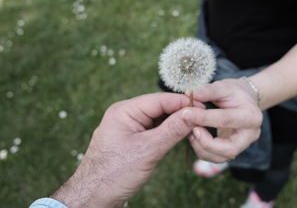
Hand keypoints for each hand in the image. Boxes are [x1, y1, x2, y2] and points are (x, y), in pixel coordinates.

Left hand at [51, 93, 201, 207]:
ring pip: (158, 119)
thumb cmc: (114, 174)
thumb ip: (172, 130)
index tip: (202, 107)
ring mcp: (128, 127)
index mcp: (124, 111)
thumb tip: (192, 114)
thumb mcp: (148, 150)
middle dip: (179, 113)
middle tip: (201, 119)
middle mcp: (125, 115)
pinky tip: (179, 136)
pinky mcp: (131, 139)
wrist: (94, 196)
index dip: (182, 103)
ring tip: (194, 127)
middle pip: (159, 108)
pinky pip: (153, 129)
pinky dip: (166, 132)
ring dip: (174, 123)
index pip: (159, 100)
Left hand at [185, 79, 262, 162]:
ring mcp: (242, 146)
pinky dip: (202, 150)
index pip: (224, 120)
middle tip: (191, 129)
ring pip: (221, 157)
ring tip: (190, 132)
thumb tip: (192, 94)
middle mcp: (250, 134)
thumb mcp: (224, 86)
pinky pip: (216, 158)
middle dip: (205, 142)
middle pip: (229, 148)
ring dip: (201, 148)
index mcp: (251, 116)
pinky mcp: (232, 151)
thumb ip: (209, 90)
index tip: (185, 113)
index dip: (203, 118)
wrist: (244, 101)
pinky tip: (194, 137)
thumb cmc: (234, 93)